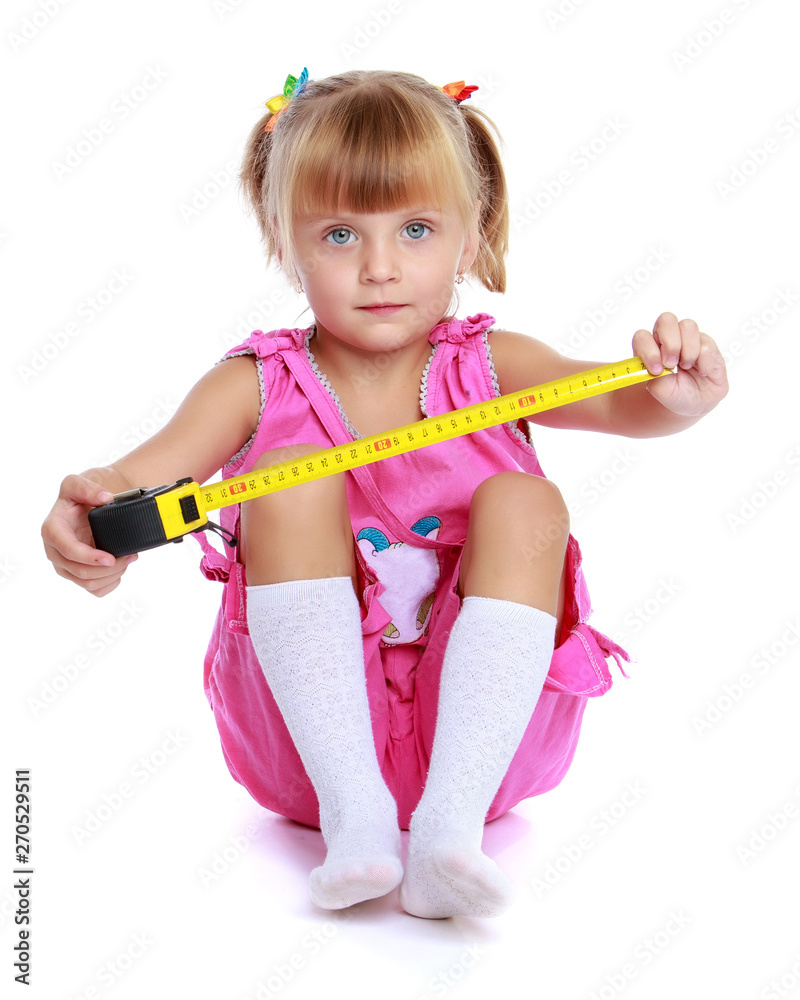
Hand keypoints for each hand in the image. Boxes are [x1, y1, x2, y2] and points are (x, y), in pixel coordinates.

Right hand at [42, 475, 136, 596]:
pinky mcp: (77, 575)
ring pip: (88, 583)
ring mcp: (65, 566)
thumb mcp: (77, 483)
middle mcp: (55, 551)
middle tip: (130, 556)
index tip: (110, 558)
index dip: (89, 557)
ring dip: (112, 575)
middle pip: (80, 571)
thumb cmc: (79, 496)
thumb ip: (87, 487)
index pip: (68, 550)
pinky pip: (94, 590)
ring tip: (128, 559)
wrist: (88, 505)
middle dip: (108, 567)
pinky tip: (119, 570)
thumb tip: (104, 498)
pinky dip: (110, 584)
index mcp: (52, 530)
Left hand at [633, 312, 728, 417]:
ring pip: (687, 325)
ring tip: (687, 366)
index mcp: (650, 348)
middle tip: (671, 364)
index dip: (648, 350)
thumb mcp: (660, 390)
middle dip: (670, 343)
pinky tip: (702, 372)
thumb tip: (658, 365)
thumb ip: (654, 377)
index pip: (642, 336)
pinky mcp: (707, 343)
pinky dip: (704, 362)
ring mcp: (688, 339)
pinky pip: (706, 343)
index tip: (656, 370)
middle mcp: (668, 339)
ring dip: (688, 350)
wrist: (697, 403)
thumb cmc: (675, 393)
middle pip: (666, 319)